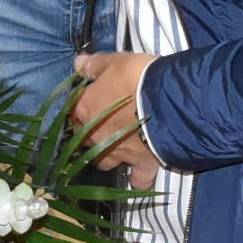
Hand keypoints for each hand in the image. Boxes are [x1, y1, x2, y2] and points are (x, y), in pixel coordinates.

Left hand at [73, 52, 160, 187]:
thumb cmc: (137, 78)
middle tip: (108, 122)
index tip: (95, 98)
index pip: (74, 108)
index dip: (84, 103)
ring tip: (119, 147)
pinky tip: (141, 177)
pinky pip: (138, 180)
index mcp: (85, 108)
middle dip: (93, 133)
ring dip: (109, 156)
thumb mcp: (116, 62)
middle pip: (85, 138)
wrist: (168, 103)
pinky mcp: (141, 165)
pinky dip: (139, 180)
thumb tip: (77, 63)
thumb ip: (95, 64)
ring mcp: (117, 154)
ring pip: (104, 162)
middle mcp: (95, 136)